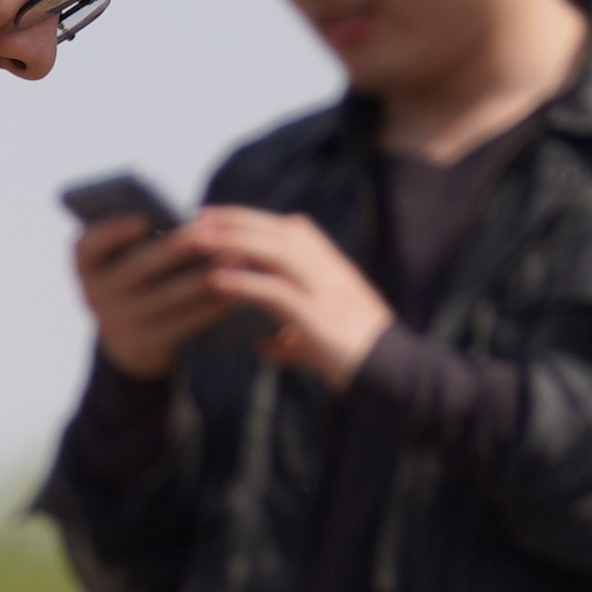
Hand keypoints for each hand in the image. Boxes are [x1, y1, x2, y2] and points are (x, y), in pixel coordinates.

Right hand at [75, 206, 234, 377]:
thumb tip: (192, 227)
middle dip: (173, 250)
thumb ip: (143, 242)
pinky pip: (181, 324)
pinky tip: (232, 292)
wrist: (129, 340)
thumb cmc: (136, 279)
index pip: (88, 246)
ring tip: (230, 259)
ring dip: (200, 278)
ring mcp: (119, 323)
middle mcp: (96, 295)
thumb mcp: (124, 261)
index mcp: (88, 266)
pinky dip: (207, 308)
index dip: (112, 232)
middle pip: (136, 268)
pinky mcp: (147, 345)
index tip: (142, 219)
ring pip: (164, 297)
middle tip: (206, 234)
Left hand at [177, 204, 401, 387]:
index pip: (288, 229)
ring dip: (235, 242)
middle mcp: (329, 270)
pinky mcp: (319, 316)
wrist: (394, 375)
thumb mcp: (318, 340)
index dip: (251, 219)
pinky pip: (276, 291)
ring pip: (276, 251)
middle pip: (278, 231)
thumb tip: (263, 344)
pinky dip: (245, 282)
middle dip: (236, 221)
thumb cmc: (355, 357)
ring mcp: (326, 290)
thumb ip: (289, 337)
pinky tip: (216, 281)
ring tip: (200, 241)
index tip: (216, 215)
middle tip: (197, 218)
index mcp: (331, 267)